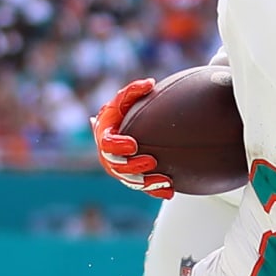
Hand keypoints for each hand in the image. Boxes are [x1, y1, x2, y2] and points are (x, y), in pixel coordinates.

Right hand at [91, 78, 172, 198]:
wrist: (129, 127)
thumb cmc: (125, 109)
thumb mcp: (126, 98)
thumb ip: (134, 91)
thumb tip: (151, 83)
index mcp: (104, 135)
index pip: (106, 144)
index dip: (118, 146)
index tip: (133, 144)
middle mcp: (109, 156)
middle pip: (116, 167)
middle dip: (133, 166)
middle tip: (150, 161)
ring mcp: (120, 169)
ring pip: (131, 181)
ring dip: (147, 183)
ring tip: (165, 180)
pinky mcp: (133, 178)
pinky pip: (143, 188)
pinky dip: (156, 190)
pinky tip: (171, 191)